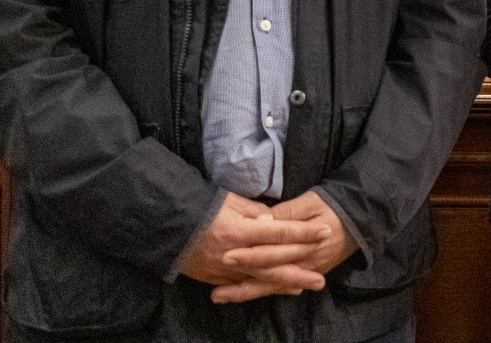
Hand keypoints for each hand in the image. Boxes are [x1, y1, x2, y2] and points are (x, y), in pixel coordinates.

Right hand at [178, 194, 329, 301]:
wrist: (166, 226)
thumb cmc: (201, 208)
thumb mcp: (230, 201)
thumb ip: (255, 212)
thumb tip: (274, 220)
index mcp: (241, 230)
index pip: (280, 232)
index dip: (304, 232)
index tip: (324, 231)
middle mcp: (235, 253)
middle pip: (274, 262)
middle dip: (300, 268)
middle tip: (321, 277)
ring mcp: (224, 269)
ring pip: (259, 279)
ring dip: (284, 283)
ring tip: (305, 286)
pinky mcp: (215, 278)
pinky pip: (241, 285)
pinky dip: (259, 288)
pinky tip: (275, 289)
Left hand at [217, 191, 358, 301]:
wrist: (360, 219)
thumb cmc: (332, 206)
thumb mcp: (311, 201)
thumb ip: (286, 213)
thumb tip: (262, 221)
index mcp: (303, 242)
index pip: (272, 251)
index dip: (249, 255)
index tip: (227, 255)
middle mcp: (303, 261)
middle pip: (269, 275)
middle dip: (241, 282)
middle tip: (216, 290)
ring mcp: (305, 271)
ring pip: (273, 286)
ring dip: (246, 293)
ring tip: (221, 296)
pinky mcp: (307, 274)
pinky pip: (282, 286)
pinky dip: (263, 291)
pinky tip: (243, 295)